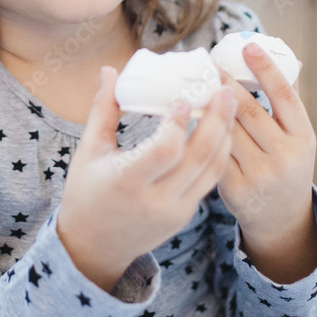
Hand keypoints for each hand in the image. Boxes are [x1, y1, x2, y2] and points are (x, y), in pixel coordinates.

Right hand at [56, 67, 236, 292]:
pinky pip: (210, 180)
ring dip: (224, 134)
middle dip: (216, 121)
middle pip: (198, 157)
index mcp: (127, 181)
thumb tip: (109, 70)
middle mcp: (155, 200)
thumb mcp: (89, 151)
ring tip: (230, 103)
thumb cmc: (86, 193)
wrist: (94, 246)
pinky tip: (222, 130)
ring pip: (211, 169)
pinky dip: (219, 153)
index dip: (177, 124)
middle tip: (223, 90)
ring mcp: (175, 211)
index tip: (182, 98)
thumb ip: (103, 110)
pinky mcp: (186, 215)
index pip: (164, 151)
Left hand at [216, 43, 316, 283]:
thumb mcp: (297, 136)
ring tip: (195, 84)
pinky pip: (213, 152)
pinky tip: (189, 116)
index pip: (284, 96)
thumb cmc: (287, 163)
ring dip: (208, 106)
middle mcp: (284, 156)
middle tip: (208, 62)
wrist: (282, 217)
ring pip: (226, 131)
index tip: (248, 46)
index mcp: (303, 137)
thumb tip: (287, 57)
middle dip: (225, 83)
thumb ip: (288, 101)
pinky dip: (201, 133)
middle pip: (248, 111)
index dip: (266, 69)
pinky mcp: (235, 189)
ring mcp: (260, 174)